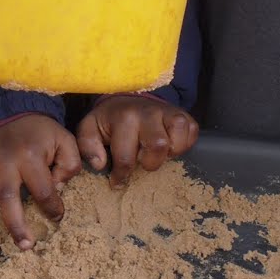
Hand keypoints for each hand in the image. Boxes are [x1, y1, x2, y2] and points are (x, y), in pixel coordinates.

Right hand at [0, 114, 80, 249]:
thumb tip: (58, 189)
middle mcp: (2, 157)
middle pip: (7, 198)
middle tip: (25, 245)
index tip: (56, 218)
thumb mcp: (65, 140)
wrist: (15, 106)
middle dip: (16, 225)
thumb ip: (70, 164)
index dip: (52, 208)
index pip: (43, 191)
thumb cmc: (41, 131)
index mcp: (30, 155)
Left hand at [77, 96, 198, 186]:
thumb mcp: (90, 128)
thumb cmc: (110, 120)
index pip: (127, 157)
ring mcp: (169, 112)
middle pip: (158, 147)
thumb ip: (87, 146)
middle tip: (141, 161)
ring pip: (178, 139)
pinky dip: (183, 144)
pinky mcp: (184, 114)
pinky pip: (192, 133)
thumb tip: (100, 164)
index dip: (122, 175)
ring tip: (157, 154)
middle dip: (149, 163)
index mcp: (124, 118)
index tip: (118, 180)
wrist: (129, 98)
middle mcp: (149, 112)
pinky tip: (170, 146)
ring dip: (169, 152)